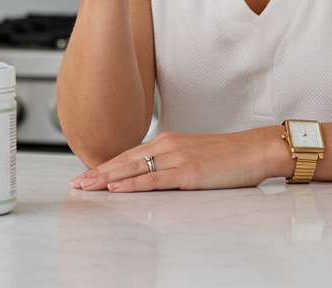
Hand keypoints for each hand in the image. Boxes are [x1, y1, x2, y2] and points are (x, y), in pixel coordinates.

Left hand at [68, 127, 291, 192]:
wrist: (256, 149)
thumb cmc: (229, 156)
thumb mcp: (193, 155)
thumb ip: (171, 163)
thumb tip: (151, 175)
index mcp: (168, 141)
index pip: (128, 155)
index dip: (104, 166)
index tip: (85, 175)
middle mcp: (168, 146)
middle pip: (124, 161)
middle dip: (97, 173)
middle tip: (74, 184)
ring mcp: (177, 158)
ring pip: (133, 169)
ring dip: (106, 180)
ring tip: (85, 187)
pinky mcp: (188, 173)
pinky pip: (154, 180)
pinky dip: (132, 184)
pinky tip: (116, 189)